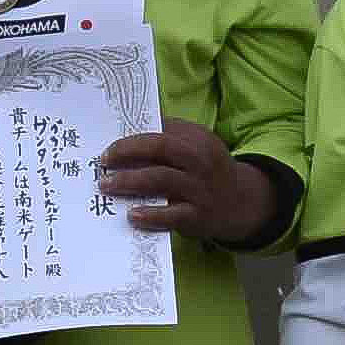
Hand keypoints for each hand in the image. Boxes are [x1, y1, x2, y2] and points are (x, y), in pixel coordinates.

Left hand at [100, 122, 277, 244]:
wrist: (240, 203)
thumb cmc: (207, 171)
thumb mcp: (198, 147)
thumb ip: (170, 137)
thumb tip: (128, 132)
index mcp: (197, 139)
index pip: (163, 129)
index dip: (134, 134)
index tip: (110, 140)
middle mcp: (199, 161)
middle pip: (161, 148)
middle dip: (128, 151)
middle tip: (104, 159)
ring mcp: (199, 188)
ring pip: (161, 179)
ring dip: (130, 181)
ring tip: (106, 184)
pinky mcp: (197, 215)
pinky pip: (171, 215)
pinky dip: (150, 215)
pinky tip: (131, 214)